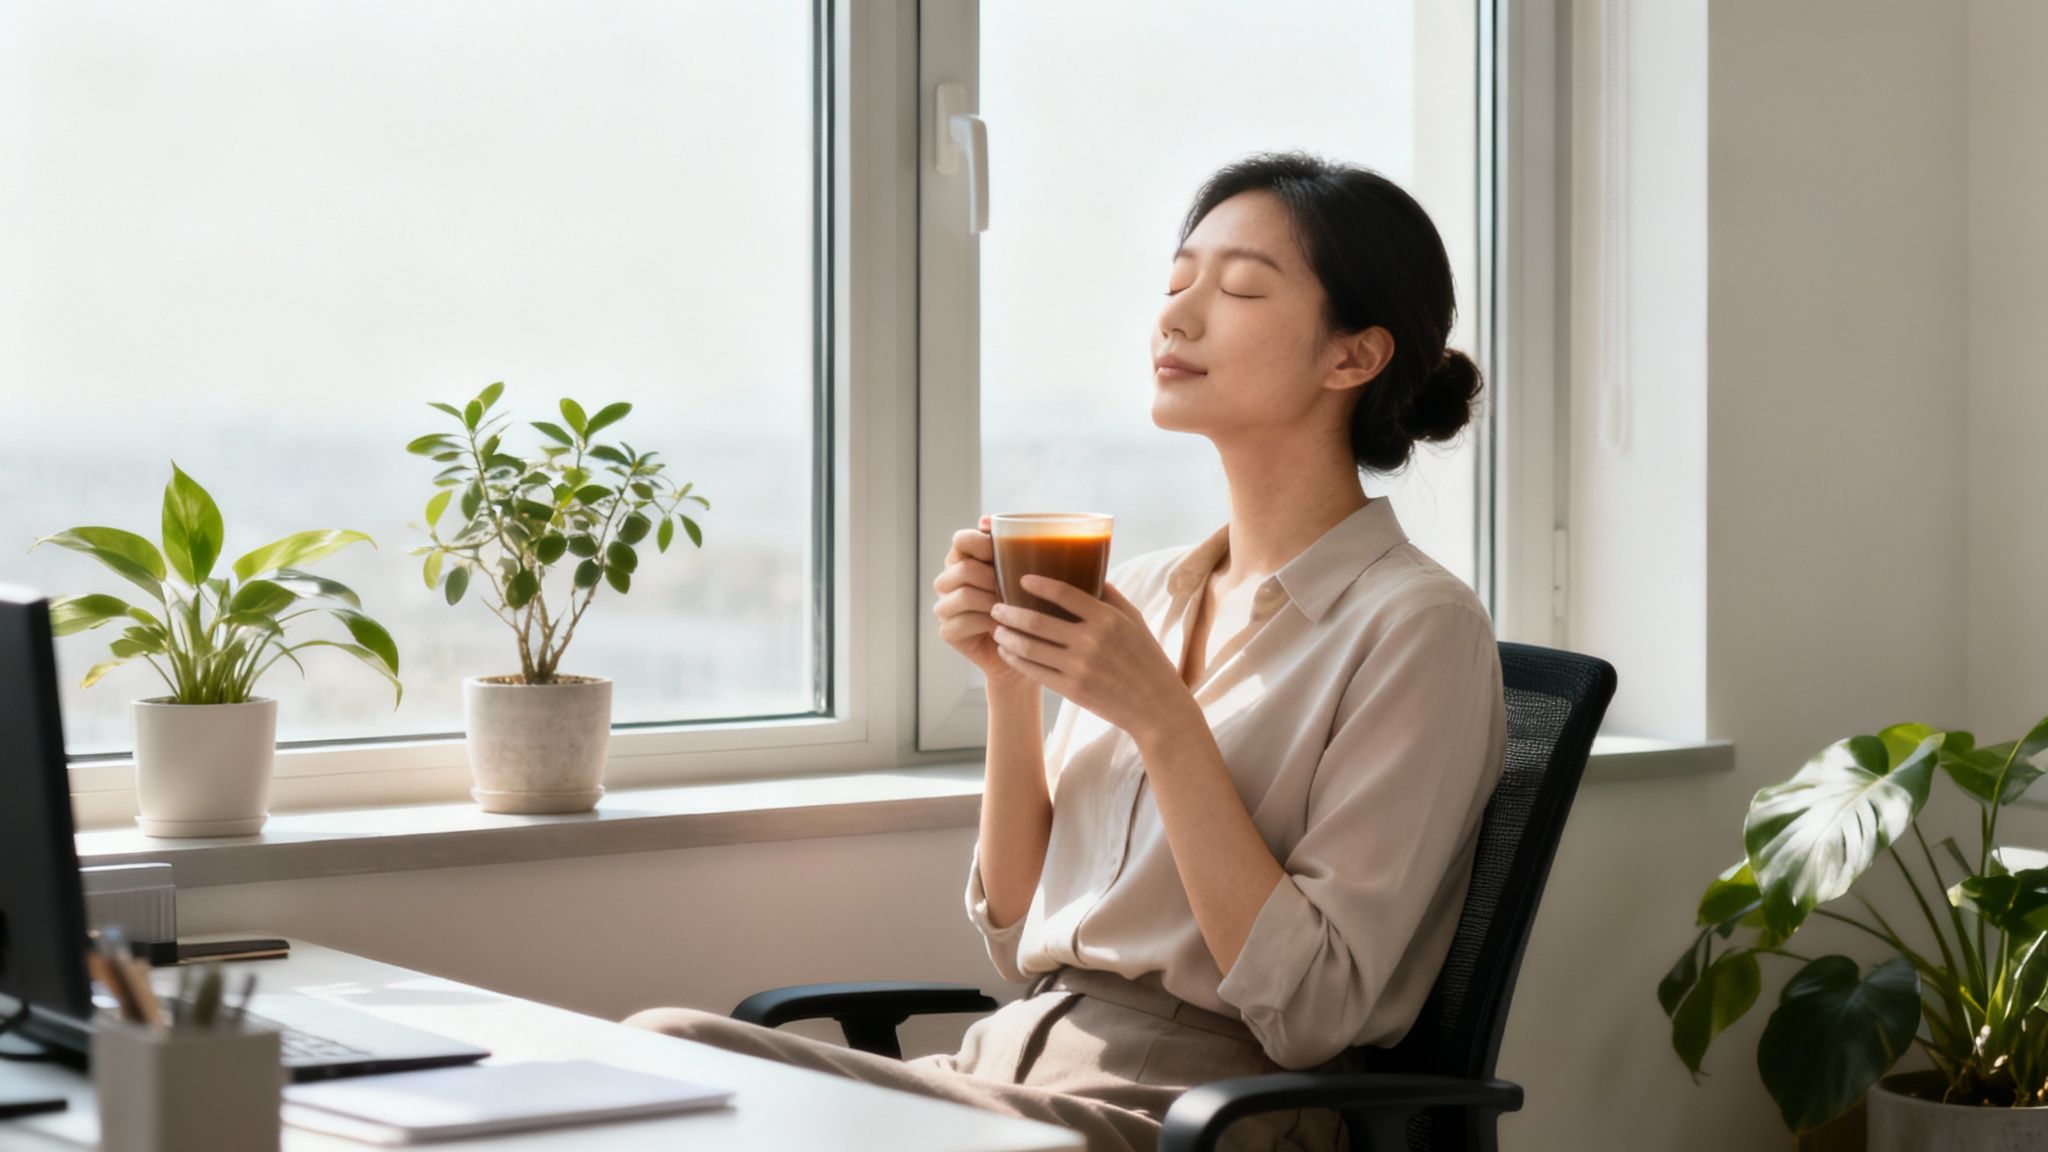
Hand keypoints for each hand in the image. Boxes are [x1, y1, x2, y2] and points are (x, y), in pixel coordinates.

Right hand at [932, 515, 1026, 687]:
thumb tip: (986, 520)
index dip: (983, 544)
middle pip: (963, 568)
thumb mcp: (1027, 571)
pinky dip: (986, 624)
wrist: (1029, 647)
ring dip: (991, 602)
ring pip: (963, 595)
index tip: (1005, 556)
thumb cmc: (1030, 603)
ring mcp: (945, 606)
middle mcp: (949, 580)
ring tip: (1011, 609)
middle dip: (992, 578)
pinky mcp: (948, 631)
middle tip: (1013, 589)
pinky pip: (962, 622)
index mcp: (964, 558)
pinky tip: (1003, 627)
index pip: (961, 539)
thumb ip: (1011, 545)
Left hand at [988, 575, 1196, 741]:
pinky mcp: (1072, 690)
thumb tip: (1088, 573)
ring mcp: (1079, 668)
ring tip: (997, 630)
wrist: (1156, 707)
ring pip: (1029, 647)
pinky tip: (1007, 652)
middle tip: (995, 607)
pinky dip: (1015, 660)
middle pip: (1036, 622)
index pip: (1063, 593)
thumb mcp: (1135, 621)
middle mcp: (1090, 641)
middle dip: (1009, 613)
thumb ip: (1110, 597)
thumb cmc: (1147, 659)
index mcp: (1107, 619)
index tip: (1020, 579)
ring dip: (1006, 637)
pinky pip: (1034, 671)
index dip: (1037, 584)